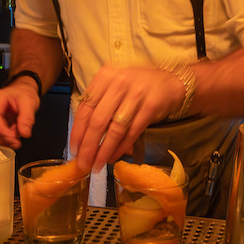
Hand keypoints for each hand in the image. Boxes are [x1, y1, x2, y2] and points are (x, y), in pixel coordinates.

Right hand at [0, 81, 39, 148]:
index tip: (12, 137)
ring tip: (18, 134)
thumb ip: (27, 118)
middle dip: (3, 138)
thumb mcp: (29, 102)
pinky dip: (7, 139)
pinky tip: (15, 133)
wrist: (24, 92)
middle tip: (17, 142)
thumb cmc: (24, 93)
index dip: (1, 130)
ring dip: (6, 139)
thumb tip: (24, 133)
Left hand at [69, 65, 183, 172]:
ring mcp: (136, 95)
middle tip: (83, 164)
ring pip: (115, 130)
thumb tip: (83, 139)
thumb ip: (99, 106)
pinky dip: (121, 148)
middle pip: (98, 121)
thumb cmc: (136, 87)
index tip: (74, 150)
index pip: (85, 108)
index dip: (77, 132)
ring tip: (97, 166)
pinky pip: (132, 133)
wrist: (169, 82)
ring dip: (104, 151)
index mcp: (105, 77)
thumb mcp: (114, 87)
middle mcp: (118, 84)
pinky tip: (113, 157)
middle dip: (88, 147)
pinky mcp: (150, 107)